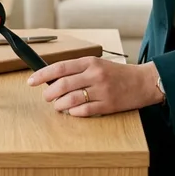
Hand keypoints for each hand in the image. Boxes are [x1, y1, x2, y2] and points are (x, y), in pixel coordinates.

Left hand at [27, 57, 162, 117]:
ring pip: (70, 100)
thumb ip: (78, 70)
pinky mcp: (107, 105)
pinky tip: (73, 111)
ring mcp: (101, 91)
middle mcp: (95, 75)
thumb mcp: (98, 65)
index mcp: (90, 62)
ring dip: (59, 105)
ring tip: (58, 106)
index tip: (31, 81)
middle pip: (62, 85)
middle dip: (49, 94)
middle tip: (47, 97)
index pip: (60, 67)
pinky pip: (83, 111)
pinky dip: (74, 113)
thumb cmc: (118, 74)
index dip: (42, 75)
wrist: (143, 82)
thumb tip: (53, 80)